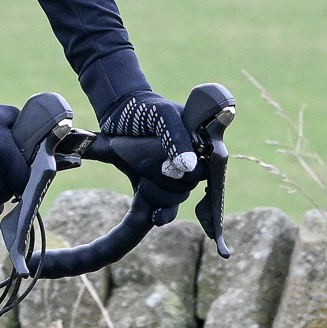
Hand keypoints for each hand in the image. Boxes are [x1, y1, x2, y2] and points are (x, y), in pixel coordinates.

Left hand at [99, 89, 200, 209]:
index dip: (191, 171)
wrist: (121, 112)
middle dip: (165, 179)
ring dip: (156, 190)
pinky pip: (168, 208)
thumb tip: (189, 166)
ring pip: (177, 198)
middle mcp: (191, 162)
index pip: (206, 168)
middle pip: (188, 186)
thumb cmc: (147, 109)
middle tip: (143, 162)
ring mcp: (175, 176)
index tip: (172, 168)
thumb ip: (176, 136)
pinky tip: (156, 218)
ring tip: (138, 168)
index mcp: (200, 145)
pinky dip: (163, 213)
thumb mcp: (163, 115)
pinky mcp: (159, 187)